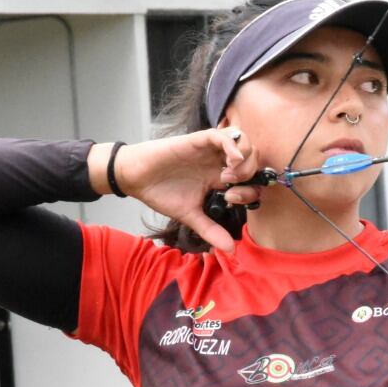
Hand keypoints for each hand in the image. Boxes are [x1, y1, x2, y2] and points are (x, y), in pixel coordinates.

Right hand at [108, 128, 261, 252]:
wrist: (136, 179)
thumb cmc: (162, 193)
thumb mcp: (190, 216)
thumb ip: (211, 230)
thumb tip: (231, 251)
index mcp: (219, 178)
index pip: (249, 179)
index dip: (251, 189)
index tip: (234, 200)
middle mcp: (218, 162)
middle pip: (251, 158)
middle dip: (251, 172)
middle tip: (233, 186)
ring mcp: (209, 150)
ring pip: (242, 141)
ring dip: (244, 158)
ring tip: (231, 175)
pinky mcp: (198, 140)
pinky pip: (222, 135)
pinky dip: (232, 145)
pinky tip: (231, 161)